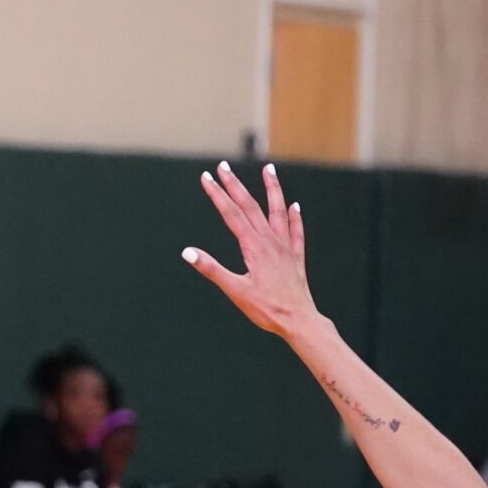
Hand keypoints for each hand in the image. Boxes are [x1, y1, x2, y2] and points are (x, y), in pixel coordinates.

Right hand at [184, 160, 319, 338]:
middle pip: (251, 206)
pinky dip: (294, 216)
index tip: (206, 178)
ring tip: (268, 170)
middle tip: (223, 167)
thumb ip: (211, 269)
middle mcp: (270, 241)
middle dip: (235, 185)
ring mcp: (285, 247)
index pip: (232, 214)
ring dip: (272, 189)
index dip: (217, 195)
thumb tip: (187, 252)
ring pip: (277, 211)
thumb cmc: (266, 308)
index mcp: (254, 247)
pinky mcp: (295, 257)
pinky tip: (294, 206)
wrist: (299, 320)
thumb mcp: (234, 290)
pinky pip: (295, 231)